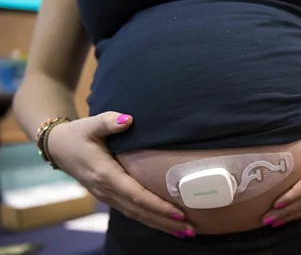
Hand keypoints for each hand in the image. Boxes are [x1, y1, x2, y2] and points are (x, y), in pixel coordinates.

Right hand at [48, 112, 194, 236]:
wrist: (58, 148)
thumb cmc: (78, 134)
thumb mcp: (90, 125)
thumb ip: (108, 121)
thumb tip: (128, 120)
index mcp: (105, 174)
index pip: (136, 195)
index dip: (157, 205)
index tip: (178, 212)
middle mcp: (107, 191)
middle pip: (140, 211)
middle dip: (166, 222)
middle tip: (191, 230)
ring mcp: (107, 197)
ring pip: (137, 215)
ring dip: (160, 225)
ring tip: (184, 232)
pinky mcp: (109, 197)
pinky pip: (132, 212)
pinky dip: (150, 220)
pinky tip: (165, 224)